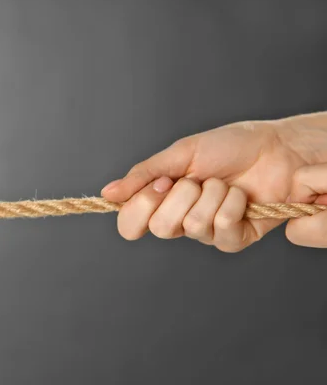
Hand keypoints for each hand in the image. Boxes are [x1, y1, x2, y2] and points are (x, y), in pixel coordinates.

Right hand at [101, 114, 326, 251]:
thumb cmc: (228, 146)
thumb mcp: (180, 154)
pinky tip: (240, 196)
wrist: (275, 146)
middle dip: (180, 196)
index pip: (130, 225)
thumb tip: (108, 193)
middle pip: (160, 228)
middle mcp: (179, 220)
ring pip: (193, 227)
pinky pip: (222, 232)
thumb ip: (143, 175)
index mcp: (160, 200)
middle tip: (195, 179)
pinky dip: (232, 206)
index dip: (141, 207)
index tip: (160, 183)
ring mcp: (206, 232)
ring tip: (223, 182)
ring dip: (211, 195)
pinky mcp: (233, 239)